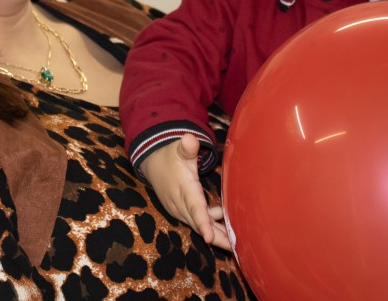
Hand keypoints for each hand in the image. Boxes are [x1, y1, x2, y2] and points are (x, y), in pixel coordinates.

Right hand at [141, 134, 231, 249]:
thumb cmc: (172, 155)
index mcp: (184, 188)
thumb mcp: (179, 149)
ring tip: (234, 243)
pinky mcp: (182, 212)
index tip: (209, 237)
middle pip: (200, 222)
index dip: (203, 223)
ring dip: (216, 234)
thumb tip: (188, 139)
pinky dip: (210, 227)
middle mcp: (180, 203)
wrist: (153, 163)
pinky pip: (197, 222)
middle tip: (234, 248)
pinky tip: (225, 227)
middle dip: (216, 236)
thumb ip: (187, 147)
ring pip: (199, 224)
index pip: (194, 207)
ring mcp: (180, 209)